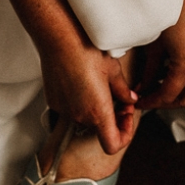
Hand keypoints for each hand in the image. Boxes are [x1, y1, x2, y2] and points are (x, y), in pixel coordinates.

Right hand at [38, 35, 137, 154]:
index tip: (126, 117)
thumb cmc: (86, 52)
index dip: (124, 135)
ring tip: (100, 87)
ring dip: (95, 108)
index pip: (113, 145)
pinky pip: (71, 108)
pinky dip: (80, 101)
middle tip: (119, 99)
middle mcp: (80, 116)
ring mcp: (65, 110)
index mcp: (98, 113)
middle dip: (112, 117)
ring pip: (85, 117)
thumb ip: (124, 91)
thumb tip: (130, 99)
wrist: (60, 40)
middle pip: (100, 129)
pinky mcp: (54, 101)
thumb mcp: (114, 71)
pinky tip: (83, 82)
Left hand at [137, 0, 184, 109]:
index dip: (151, 102)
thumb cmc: (172, 11)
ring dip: (175, 91)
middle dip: (164, 102)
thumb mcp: (154, 45)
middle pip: (184, 99)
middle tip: (148, 98)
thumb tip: (142, 88)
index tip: (139, 101)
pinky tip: (169, 71)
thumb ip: (148, 71)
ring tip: (156, 84)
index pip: (167, 96)